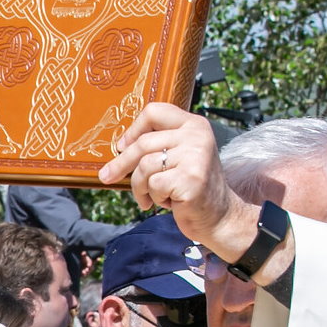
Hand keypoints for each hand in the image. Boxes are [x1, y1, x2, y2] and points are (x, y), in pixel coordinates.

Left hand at [94, 104, 255, 260]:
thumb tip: (119, 146)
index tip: (121, 146)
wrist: (218, 215)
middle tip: (108, 176)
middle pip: (142, 143)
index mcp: (193, 124)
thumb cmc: (190, 187)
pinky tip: (170, 202)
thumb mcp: (177, 157)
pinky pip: (154, 185)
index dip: (133, 129)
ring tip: (153, 195)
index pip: (154, 111)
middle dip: (121, 164)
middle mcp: (196, 135)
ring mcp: (196, 156)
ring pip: (144, 166)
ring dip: (141, 187)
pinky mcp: (191, 178)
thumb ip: (157, 145)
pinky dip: (155, 197)